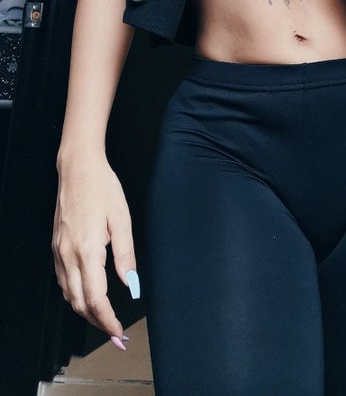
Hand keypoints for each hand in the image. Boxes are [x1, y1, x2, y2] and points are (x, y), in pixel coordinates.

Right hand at [52, 155, 137, 346]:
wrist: (77, 169)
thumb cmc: (102, 188)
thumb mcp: (121, 219)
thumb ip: (126, 255)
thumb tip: (131, 285)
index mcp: (87, 250)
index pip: (95, 298)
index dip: (107, 321)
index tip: (120, 334)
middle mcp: (68, 255)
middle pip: (79, 303)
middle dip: (98, 323)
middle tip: (116, 334)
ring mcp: (59, 252)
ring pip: (68, 295)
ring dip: (86, 311)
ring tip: (106, 319)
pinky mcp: (57, 247)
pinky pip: (64, 281)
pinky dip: (76, 295)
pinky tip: (89, 295)